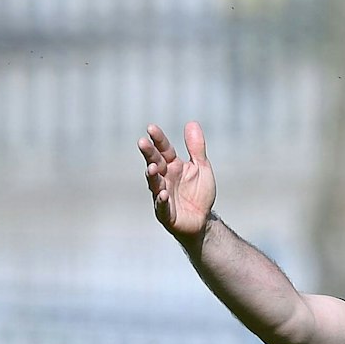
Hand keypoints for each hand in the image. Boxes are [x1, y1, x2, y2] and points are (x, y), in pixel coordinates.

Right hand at [139, 121, 215, 241]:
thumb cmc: (199, 193)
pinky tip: (163, 194)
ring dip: (152, 176)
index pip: (164, 149)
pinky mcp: (166, 213)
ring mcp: (163, 195)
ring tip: (152, 167)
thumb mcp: (201, 167)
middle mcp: (165, 178)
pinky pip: (163, 206)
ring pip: (155, 184)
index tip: (151, 128)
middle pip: (155, 163)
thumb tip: (192, 122)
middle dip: (149, 154)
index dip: (158, 139)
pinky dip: (162, 200)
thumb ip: (197, 148)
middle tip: (142, 142)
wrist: (202, 220)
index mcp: (173, 165)